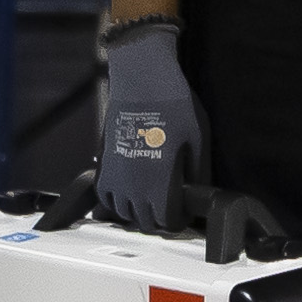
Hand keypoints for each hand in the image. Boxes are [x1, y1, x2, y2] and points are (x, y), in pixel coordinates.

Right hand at [96, 19, 203, 230]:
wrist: (142, 80)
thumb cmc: (174, 106)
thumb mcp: (198, 140)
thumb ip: (197, 173)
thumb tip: (198, 193)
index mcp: (158, 183)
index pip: (166, 221)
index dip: (177, 221)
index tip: (184, 214)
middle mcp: (132, 185)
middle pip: (144, 221)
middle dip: (158, 221)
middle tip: (169, 211)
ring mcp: (115, 175)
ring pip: (122, 213)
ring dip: (136, 214)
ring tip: (150, 205)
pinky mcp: (104, 162)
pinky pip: (105, 195)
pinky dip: (115, 202)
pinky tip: (127, 196)